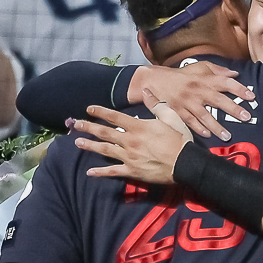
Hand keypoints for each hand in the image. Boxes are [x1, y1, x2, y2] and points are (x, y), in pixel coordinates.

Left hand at [74, 90, 191, 182]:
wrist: (186, 164)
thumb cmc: (180, 140)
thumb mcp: (171, 117)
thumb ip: (156, 104)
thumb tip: (145, 90)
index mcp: (138, 127)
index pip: (114, 116)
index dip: (100, 111)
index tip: (89, 108)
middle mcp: (130, 141)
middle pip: (105, 132)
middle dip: (89, 127)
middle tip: (76, 124)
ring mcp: (129, 157)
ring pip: (105, 150)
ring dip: (90, 146)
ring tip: (78, 143)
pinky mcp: (132, 171)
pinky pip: (113, 171)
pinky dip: (101, 172)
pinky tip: (89, 172)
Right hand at [132, 61, 255, 140]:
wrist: (156, 81)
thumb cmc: (182, 75)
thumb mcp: (200, 67)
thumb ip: (218, 71)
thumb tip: (235, 73)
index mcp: (205, 79)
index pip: (225, 82)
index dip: (239, 89)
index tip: (251, 96)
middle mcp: (198, 90)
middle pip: (218, 100)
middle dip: (233, 109)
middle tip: (246, 117)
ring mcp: (188, 102)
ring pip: (204, 115)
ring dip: (216, 126)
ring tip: (227, 136)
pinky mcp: (179, 111)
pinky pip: (190, 122)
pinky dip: (198, 129)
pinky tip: (208, 135)